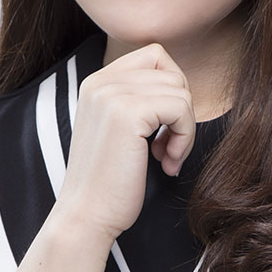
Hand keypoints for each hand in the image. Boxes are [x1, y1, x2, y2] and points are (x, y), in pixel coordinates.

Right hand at [54, 41, 196, 241]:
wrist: (86, 216)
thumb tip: (180, 84)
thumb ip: (138, 101)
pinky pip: (182, 108)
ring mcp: (112, 94)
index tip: (163, 127)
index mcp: (96, 82)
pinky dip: (185, 137)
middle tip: (167, 148)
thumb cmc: (109, 183)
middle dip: (180, 112)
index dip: (171, 90)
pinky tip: (167, 162)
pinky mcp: (129, 113)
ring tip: (167, 157)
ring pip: (180, 90)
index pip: (154, 56)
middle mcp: (100, 81)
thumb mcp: (119, 130)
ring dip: (185, 128)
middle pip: (171, 72)